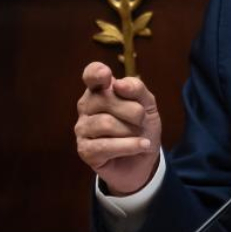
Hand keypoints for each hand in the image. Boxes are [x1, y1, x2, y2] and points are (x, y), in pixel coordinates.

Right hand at [74, 61, 161, 195]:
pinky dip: (130, 146)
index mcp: (100, 90)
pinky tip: (142, 145)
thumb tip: (118, 84)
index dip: (97, 73)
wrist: (144, 159)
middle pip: (107, 98)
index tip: (107, 76)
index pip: (91, 75)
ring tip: (139, 135)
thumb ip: (137, 88)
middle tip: (141, 121)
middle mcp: (86, 107)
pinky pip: (106, 145)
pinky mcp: (85, 150)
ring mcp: (83, 128)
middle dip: (134, 111)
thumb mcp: (148, 105)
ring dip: (132, 131)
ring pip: (106, 123)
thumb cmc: (141, 127)